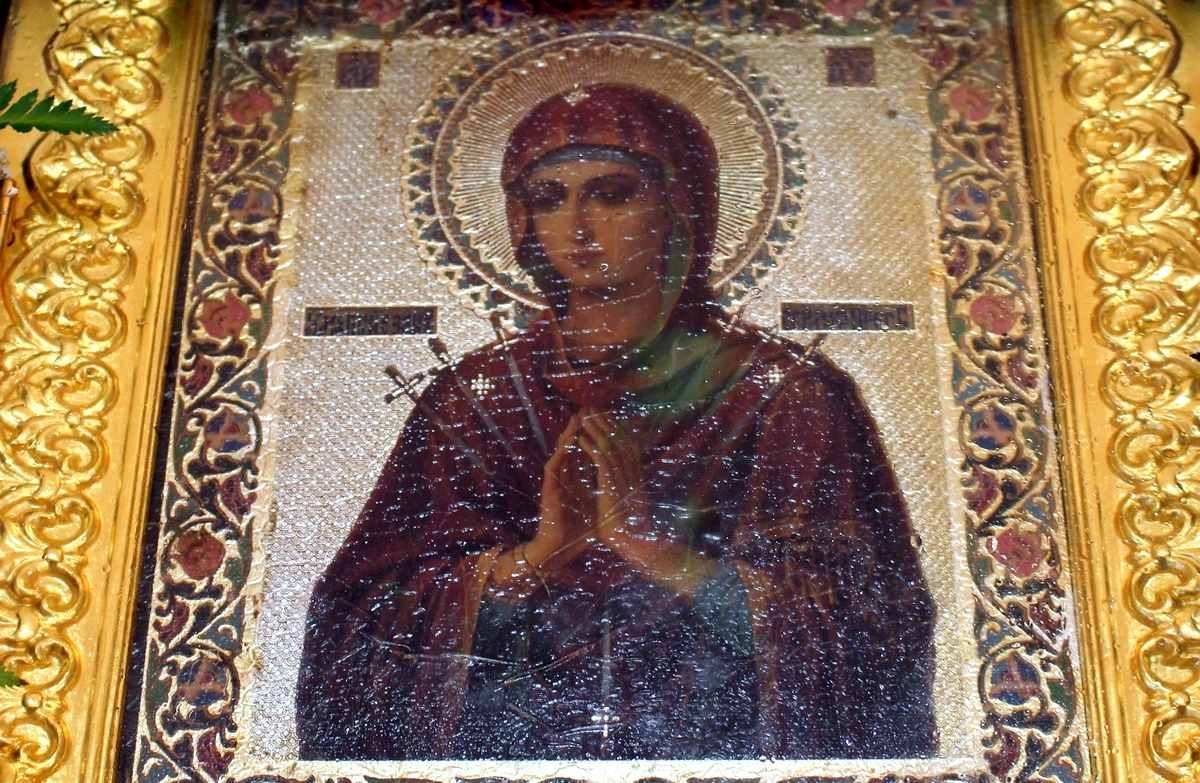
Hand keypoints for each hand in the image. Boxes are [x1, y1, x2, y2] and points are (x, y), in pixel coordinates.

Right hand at [489, 412, 596, 599]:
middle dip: (582, 429)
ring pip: (563, 452)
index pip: (585, 454)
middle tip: (590, 410)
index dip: (594, 438)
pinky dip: (563, 452)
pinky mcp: (550, 490)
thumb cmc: (577, 534)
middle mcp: (566, 478)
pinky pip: (556, 466)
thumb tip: (623, 489)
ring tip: (578, 417)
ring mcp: (557, 483)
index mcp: (576, 482)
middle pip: (573, 448)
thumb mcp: (597, 508)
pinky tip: (570, 440)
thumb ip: (605, 494)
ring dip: (569, 434)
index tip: (604, 422)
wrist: (559, 550)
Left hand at [578, 409, 713, 595]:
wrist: (634, 544)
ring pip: (611, 447)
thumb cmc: (629, 531)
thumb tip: (623, 488)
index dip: (619, 430)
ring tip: (586, 416)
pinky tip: (581, 439)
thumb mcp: (627, 505)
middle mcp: (632, 474)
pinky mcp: (613, 487)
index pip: (629, 447)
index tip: (610, 417)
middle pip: (621, 441)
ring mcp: (624, 479)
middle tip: (595, 408)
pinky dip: (592, 448)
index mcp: (635, 478)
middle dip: (607, 423)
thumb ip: (624, 492)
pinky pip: (601, 462)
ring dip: (597, 430)